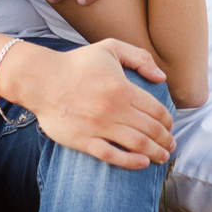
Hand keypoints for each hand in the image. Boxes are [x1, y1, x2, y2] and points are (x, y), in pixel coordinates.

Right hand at [6, 38, 174, 167]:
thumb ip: (139, 57)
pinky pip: (111, 155)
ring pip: (137, 144)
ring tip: (162, 157)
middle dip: (165, 140)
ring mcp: (98, 126)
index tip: (170, 127)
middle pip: (151, 129)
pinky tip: (142, 163)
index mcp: (122, 88)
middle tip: (170, 146)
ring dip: (155, 152)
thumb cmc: (76, 63)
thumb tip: (161, 77)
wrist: (40, 79)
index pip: (156, 110)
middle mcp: (113, 108)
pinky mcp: (82, 140)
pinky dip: (130, 162)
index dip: (168, 121)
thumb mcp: (109, 48)